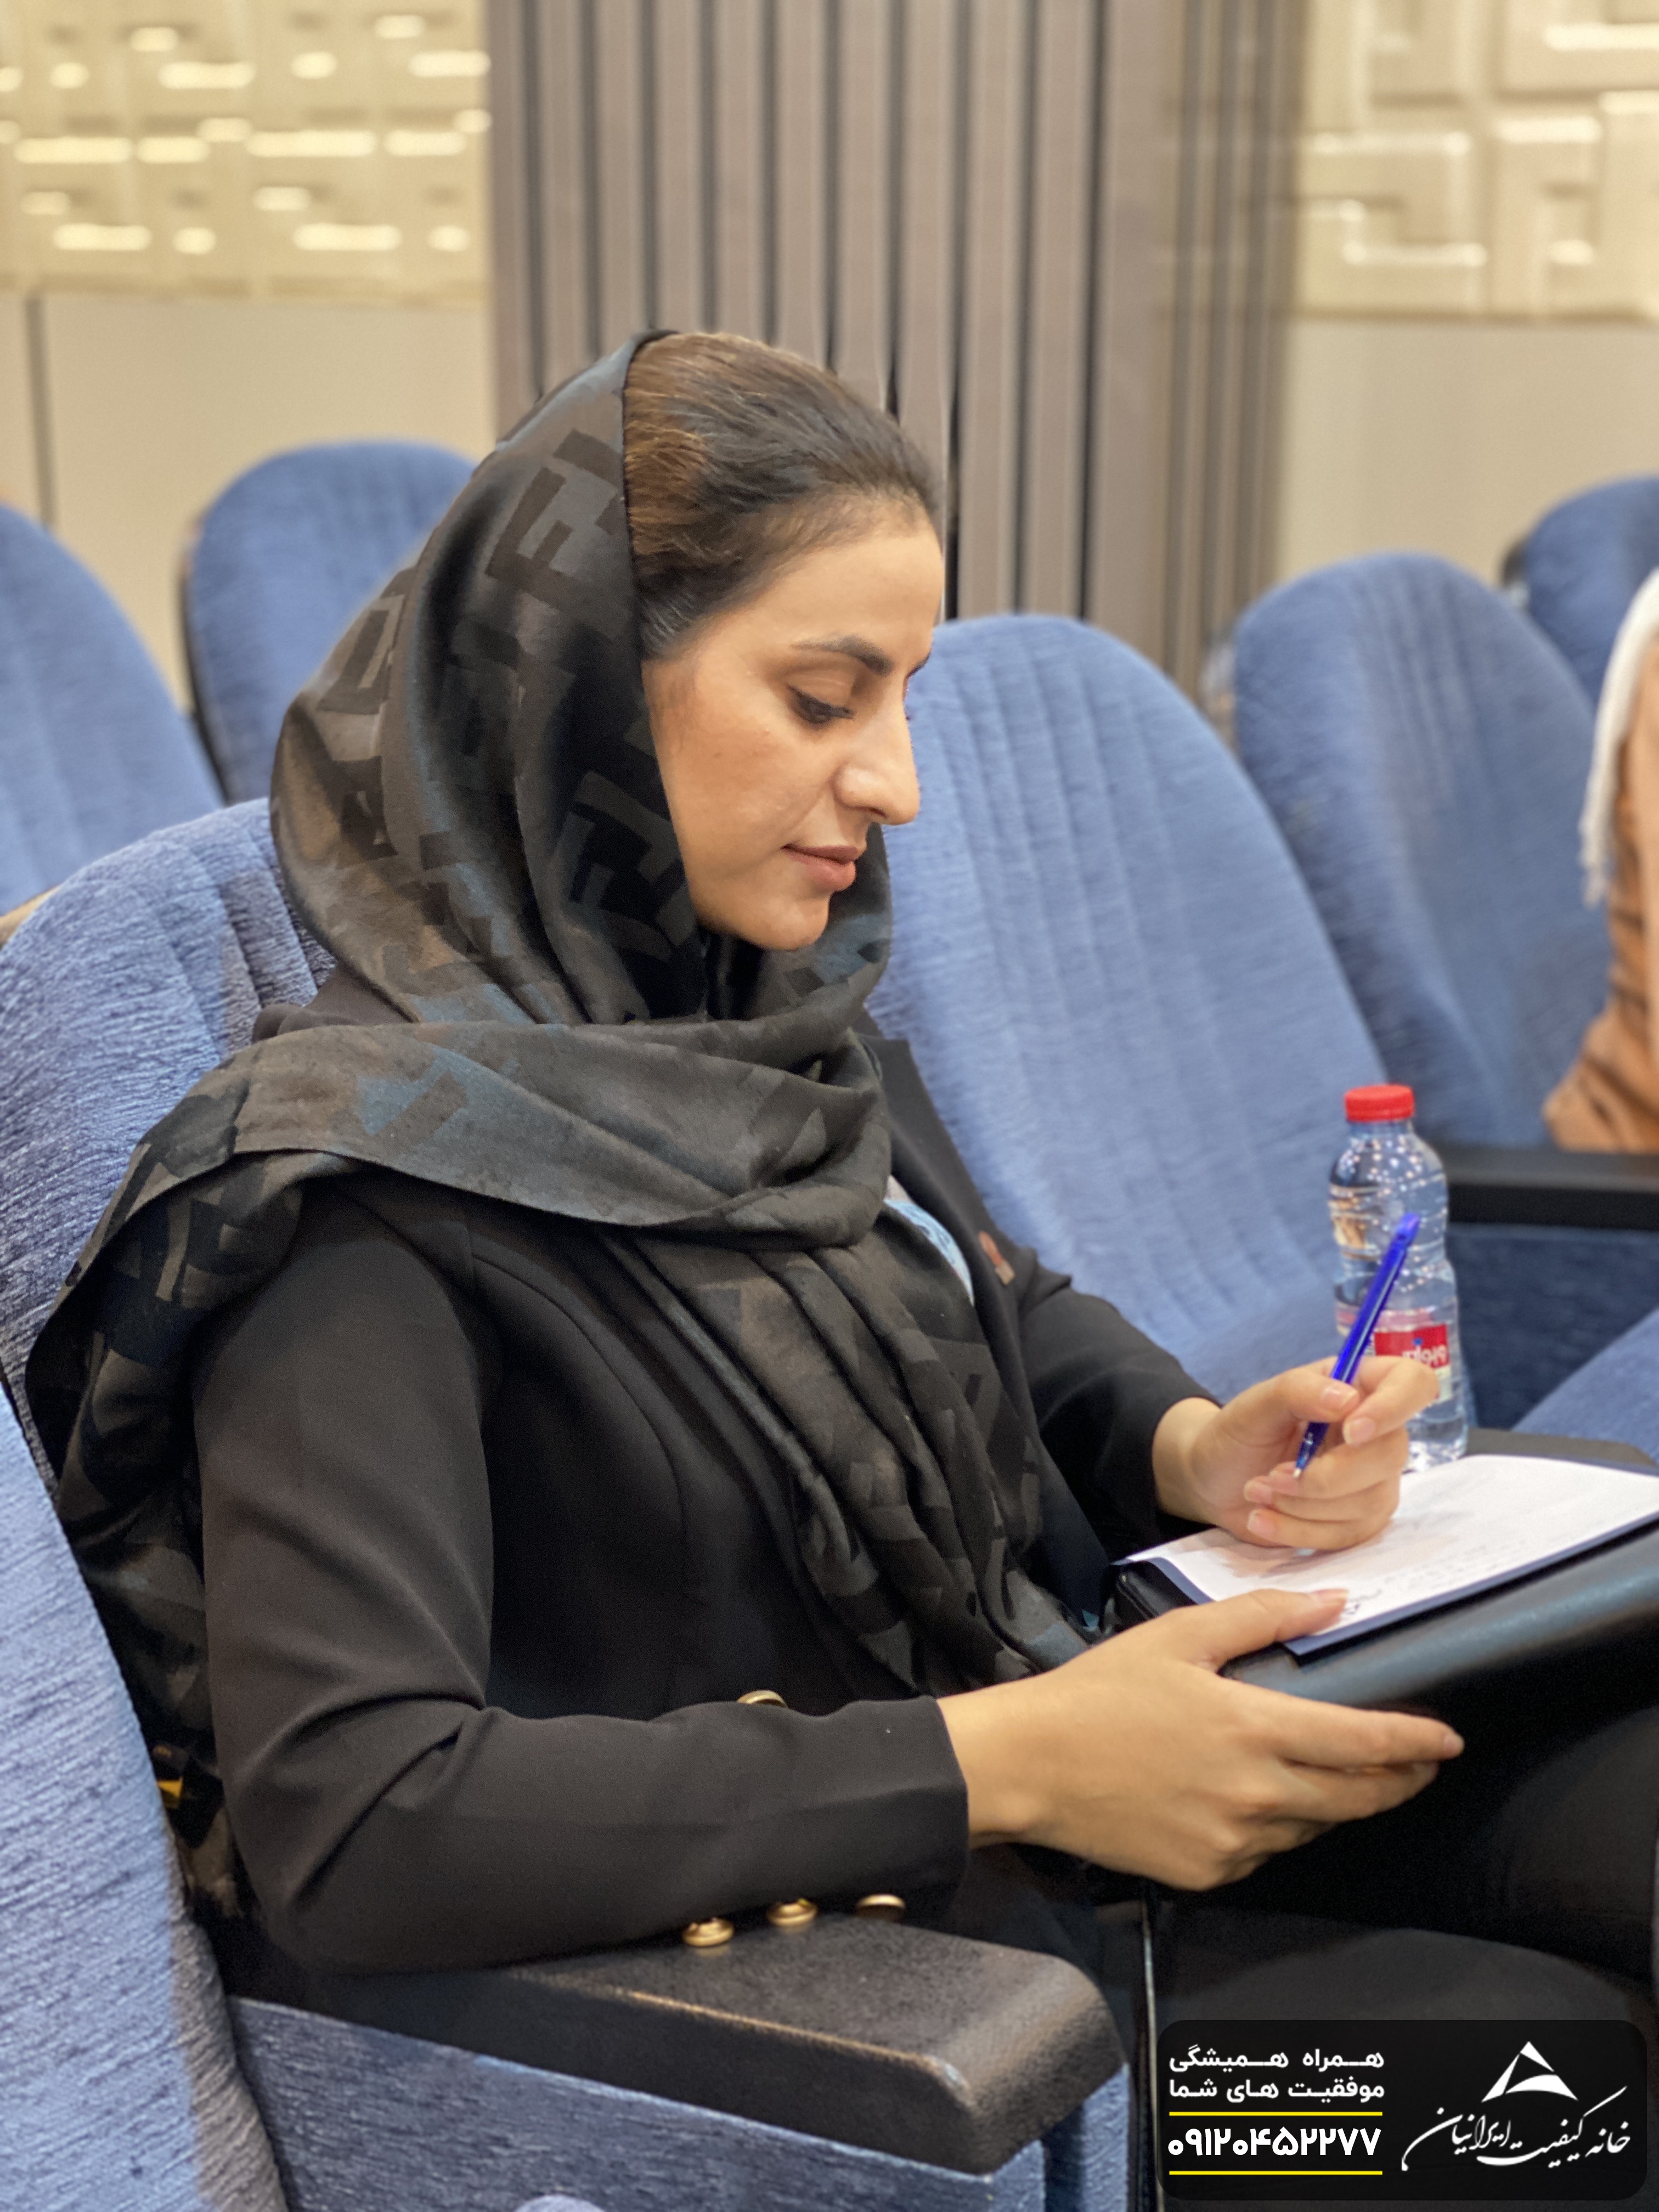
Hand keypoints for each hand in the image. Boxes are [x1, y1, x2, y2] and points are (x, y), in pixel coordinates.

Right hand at [939, 1590, 1460, 1888]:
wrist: (1032, 1766)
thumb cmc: (1102, 1693)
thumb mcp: (1180, 1637)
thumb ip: (1263, 1616)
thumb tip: (1332, 1600)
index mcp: (1256, 1729)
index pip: (1366, 1744)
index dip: (1418, 1744)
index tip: (1450, 1741)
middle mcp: (1258, 1795)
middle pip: (1359, 1799)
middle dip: (1400, 1781)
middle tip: (1418, 1765)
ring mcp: (1235, 1842)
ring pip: (1314, 1827)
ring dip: (1336, 1803)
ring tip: (1335, 1775)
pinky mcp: (1209, 1872)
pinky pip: (1266, 1851)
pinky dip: (1279, 1826)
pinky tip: (1259, 1799)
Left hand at [1151, 1353, 1439, 1551]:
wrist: (1216, 1480)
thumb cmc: (1240, 1432)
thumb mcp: (1257, 1403)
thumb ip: (1299, 1390)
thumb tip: (1348, 1400)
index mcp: (1359, 1387)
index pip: (1412, 1383)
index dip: (1393, 1407)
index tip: (1350, 1430)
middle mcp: (1376, 1434)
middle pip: (1390, 1455)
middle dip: (1325, 1475)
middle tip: (1272, 1475)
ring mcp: (1373, 1480)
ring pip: (1369, 1502)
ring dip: (1303, 1505)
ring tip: (1256, 1491)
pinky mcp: (1359, 1521)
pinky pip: (1347, 1535)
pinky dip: (1298, 1531)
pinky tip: (1262, 1519)